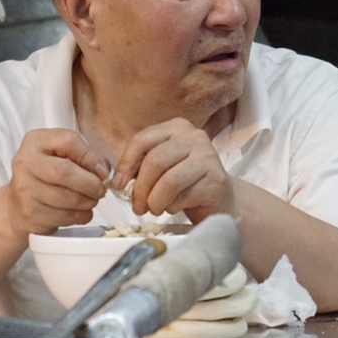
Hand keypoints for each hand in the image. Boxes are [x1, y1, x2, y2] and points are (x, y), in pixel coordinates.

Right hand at [3, 129, 110, 235]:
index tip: (103, 172)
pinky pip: (64, 217)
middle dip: (90, 184)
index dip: (91, 157)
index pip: (68, 141)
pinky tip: (78, 212)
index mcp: (36, 141)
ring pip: (67, 199)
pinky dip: (80, 216)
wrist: (18, 204)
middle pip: (64, 172)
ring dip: (88, 202)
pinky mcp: (29, 213)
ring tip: (90, 200)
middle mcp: (25, 162)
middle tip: (101, 190)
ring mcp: (24, 189)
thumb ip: (85, 156)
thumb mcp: (63, 155)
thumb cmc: (48, 175)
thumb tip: (103, 174)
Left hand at [112, 118, 235, 220]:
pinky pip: (184, 196)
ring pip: (169, 180)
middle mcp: (194, 137)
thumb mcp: (160, 168)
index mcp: (175, 128)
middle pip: (155, 160)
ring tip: (154, 209)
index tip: (118, 185)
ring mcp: (208, 157)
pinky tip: (174, 208)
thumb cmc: (185, 183)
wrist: (219, 198)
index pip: (142, 140)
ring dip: (155, 201)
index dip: (126, 164)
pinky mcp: (216, 180)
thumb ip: (141, 167)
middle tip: (138, 206)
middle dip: (141, 188)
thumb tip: (118, 182)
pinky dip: (172, 207)